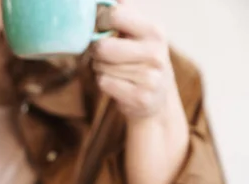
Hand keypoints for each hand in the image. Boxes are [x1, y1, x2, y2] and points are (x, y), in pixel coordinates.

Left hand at [91, 0, 189, 183]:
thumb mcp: (139, 34)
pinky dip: (104, 83)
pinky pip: (104, 83)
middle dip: (96, 51)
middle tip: (104, 55)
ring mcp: (150, 77)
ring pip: (101, 66)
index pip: (116, 14)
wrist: (156, 100)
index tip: (101, 28)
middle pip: (102, 46)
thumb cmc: (139, 61)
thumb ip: (124, 14)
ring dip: (101, 69)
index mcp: (154, 31)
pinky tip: (117, 84)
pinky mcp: (140, 97)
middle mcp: (156, 53)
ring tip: (116, 71)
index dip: (100, 21)